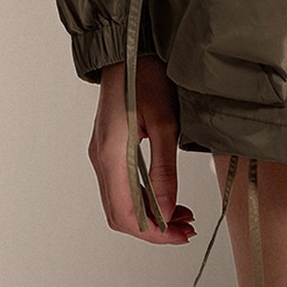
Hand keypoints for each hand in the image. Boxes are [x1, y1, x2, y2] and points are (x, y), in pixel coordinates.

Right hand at [91, 56, 193, 240]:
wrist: (128, 51)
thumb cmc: (146, 78)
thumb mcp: (166, 124)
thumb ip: (164, 171)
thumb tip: (168, 210)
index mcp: (111, 155)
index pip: (127, 214)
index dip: (154, 233)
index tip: (180, 234)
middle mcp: (101, 160)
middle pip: (120, 215)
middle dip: (154, 230)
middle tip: (185, 230)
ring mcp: (101, 156)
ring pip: (120, 204)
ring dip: (150, 216)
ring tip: (182, 217)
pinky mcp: (108, 151)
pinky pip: (120, 188)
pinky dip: (143, 201)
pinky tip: (166, 199)